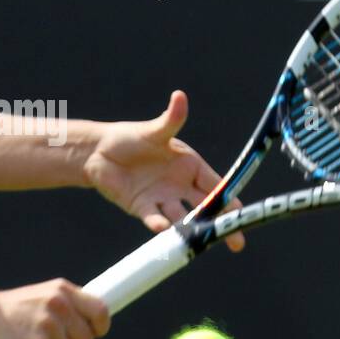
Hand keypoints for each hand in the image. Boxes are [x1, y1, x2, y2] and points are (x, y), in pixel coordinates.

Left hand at [83, 89, 245, 250]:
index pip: (216, 185)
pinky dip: (158, 223)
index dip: (230, 199)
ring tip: (197, 238)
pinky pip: (153, 218)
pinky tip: (162, 228)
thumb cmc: (130, 137)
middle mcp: (180, 186)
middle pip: (206, 208)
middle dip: (220, 224)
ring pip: (181, 217)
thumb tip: (180, 96)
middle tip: (236, 242)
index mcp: (190, 166)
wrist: (98, 152)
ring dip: (189, 228)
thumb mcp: (153, 131)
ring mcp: (162, 198)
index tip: (241, 214)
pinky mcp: (142, 208)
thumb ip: (170, 120)